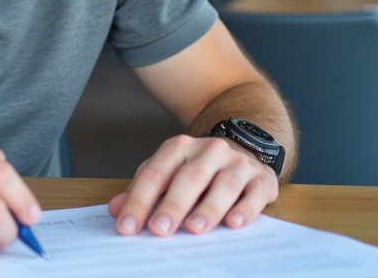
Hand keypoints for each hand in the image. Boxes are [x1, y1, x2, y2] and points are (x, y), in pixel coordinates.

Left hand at [107, 134, 277, 236]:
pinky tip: (235, 223)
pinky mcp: (262, 178)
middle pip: (188, 178)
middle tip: (159, 229)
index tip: (127, 227)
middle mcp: (208, 151)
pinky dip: (245, 209)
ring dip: (208, 208)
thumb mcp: (168, 172)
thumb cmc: (199, 168)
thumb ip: (143, 190)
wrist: (245, 146)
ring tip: (194, 229)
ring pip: (223, 184)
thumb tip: (115, 210)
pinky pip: (254, 193)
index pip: (155, 174)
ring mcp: (237, 163)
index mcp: (179, 148)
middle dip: (172, 205)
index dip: (139, 201)